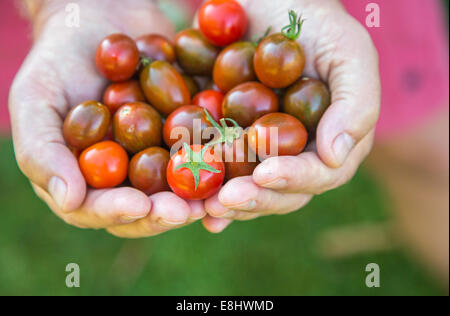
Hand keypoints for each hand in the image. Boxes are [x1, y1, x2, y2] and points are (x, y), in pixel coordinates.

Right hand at [9, 0, 205, 237]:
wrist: (103, 18)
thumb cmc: (58, 59)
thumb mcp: (37, 98)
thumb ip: (43, 151)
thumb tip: (69, 200)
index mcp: (82, 179)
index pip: (96, 209)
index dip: (117, 212)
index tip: (139, 206)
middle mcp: (122, 177)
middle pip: (144, 209)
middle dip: (165, 212)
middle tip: (186, 210)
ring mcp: (155, 159)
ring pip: (177, 189)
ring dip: (197, 196)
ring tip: (216, 196)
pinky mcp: (184, 138)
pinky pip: (203, 154)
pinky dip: (219, 162)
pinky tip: (234, 161)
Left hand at [201, 0, 379, 232]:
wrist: (272, 1)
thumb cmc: (318, 24)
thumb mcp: (348, 54)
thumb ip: (356, 104)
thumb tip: (335, 156)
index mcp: (330, 141)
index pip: (320, 173)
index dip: (294, 178)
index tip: (265, 172)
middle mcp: (297, 155)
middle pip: (281, 191)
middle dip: (254, 197)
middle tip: (226, 199)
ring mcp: (261, 151)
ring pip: (248, 188)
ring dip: (227, 202)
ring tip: (204, 205)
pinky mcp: (229, 140)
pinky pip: (218, 169)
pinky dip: (205, 186)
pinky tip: (190, 201)